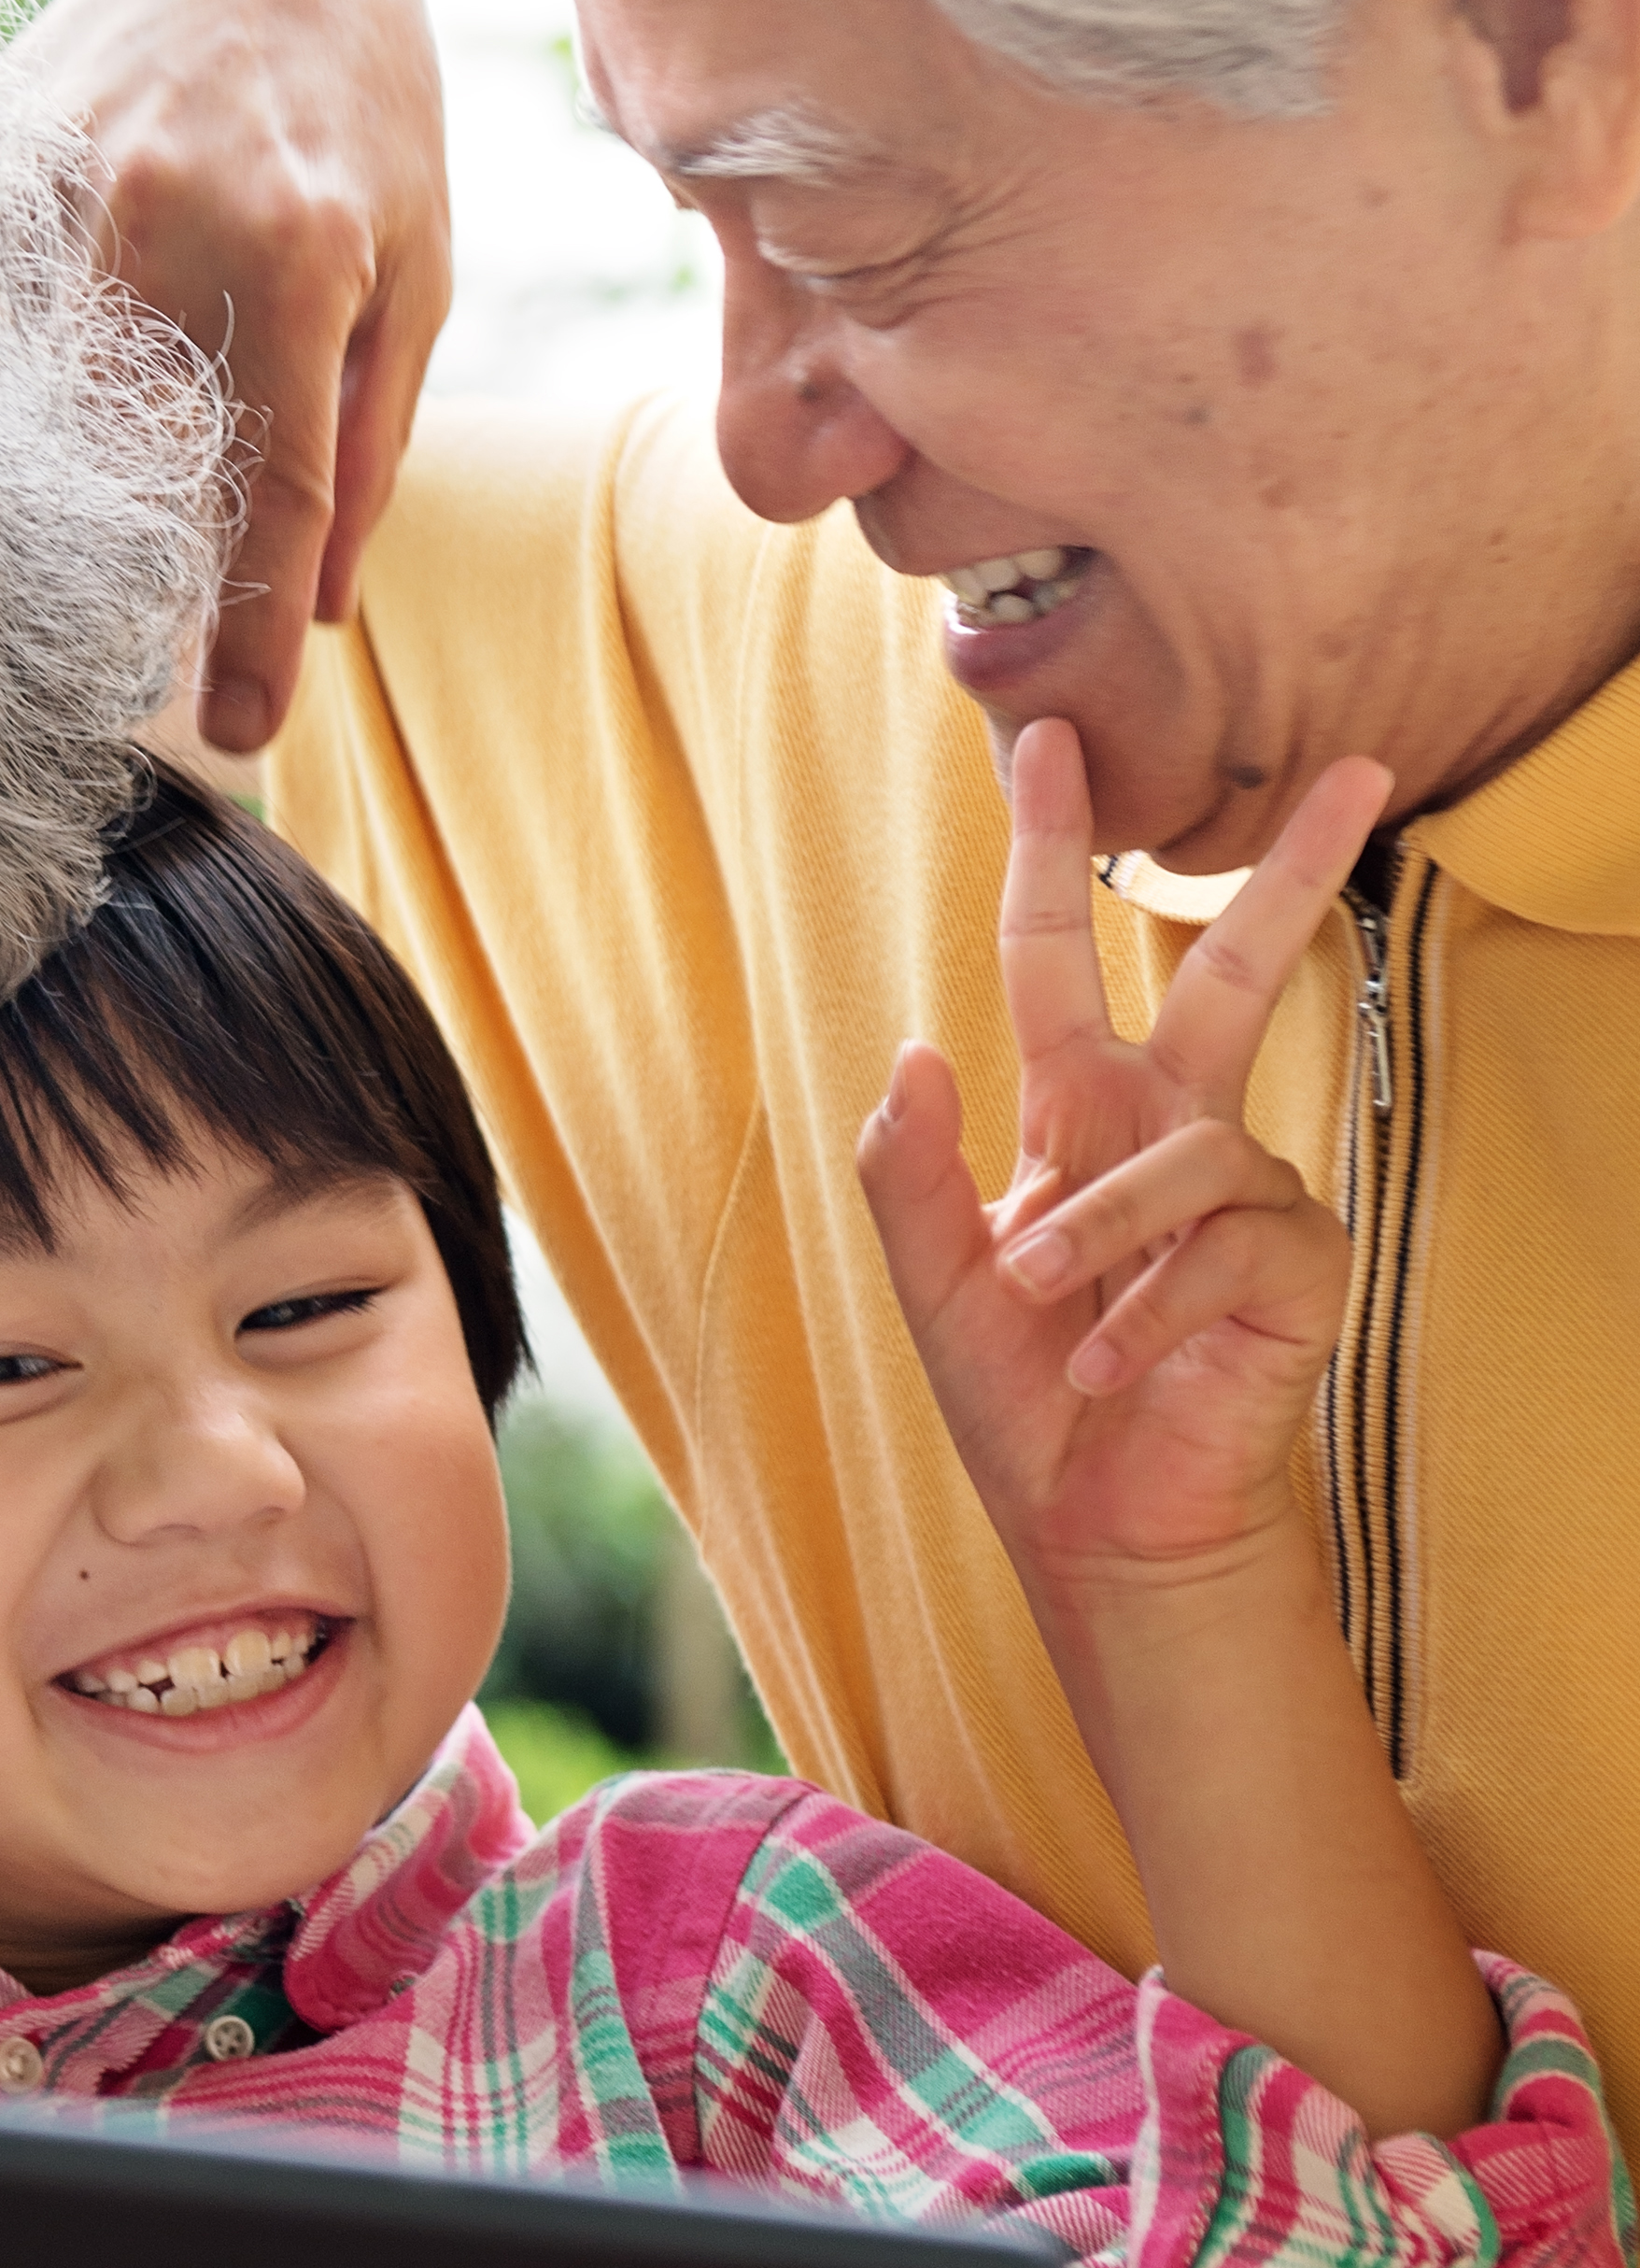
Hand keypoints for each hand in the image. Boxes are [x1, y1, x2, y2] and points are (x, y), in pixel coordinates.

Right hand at [21, 0, 449, 756]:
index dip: (249, 630)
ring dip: (47, 499)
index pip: (269, 490)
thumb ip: (370, 441)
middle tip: (128, 682)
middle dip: (135, 586)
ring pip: (31, 396)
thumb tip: (322, 611)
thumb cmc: (365, 120)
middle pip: (128, 461)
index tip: (240, 736)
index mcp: (299, 255)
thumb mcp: (417, 270)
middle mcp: (166, 214)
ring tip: (56, 571)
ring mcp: (60, 175)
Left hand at [856, 714, 1387, 1599]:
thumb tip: (916, 1047)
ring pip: (1187, 1150)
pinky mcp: (1298, 1262)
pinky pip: (1228, 1239)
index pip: (1056, 959)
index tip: (1049, 743)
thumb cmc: (1021, 1402)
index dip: (1047, 855)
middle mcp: (1172, 1133)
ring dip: (1095, 1231)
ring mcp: (1246, 1193)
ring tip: (1037, 1310)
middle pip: (1239, 969)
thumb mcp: (932, 1282)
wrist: (1096, 1525)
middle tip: (1356, 771)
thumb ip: (910, 1171)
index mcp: (1078, 1116)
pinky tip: (1106, 1364)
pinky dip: (1148, 1306)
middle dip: (1289, 871)